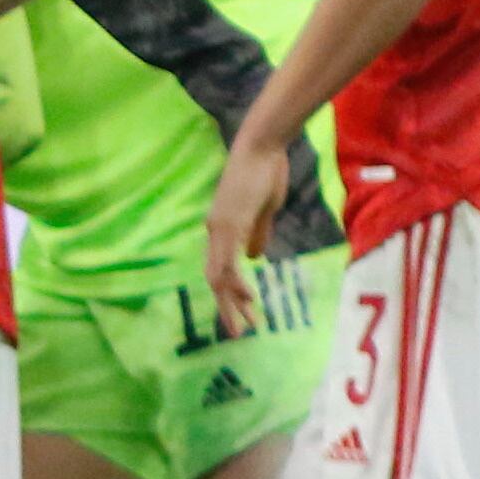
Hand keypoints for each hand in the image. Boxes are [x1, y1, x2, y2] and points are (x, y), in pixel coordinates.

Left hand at [205, 131, 284, 335]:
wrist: (262, 145)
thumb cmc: (265, 171)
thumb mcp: (264, 210)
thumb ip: (257, 234)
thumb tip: (255, 257)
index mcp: (221, 227)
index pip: (219, 267)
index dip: (228, 292)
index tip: (243, 313)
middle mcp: (214, 230)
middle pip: (215, 277)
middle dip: (226, 308)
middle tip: (237, 333)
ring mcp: (220, 227)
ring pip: (218, 275)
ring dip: (231, 303)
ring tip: (244, 325)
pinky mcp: (230, 224)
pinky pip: (228, 261)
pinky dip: (236, 284)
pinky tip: (247, 299)